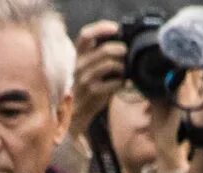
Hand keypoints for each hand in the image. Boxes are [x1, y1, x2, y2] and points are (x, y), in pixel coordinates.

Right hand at [65, 18, 126, 141]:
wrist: (76, 113)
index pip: (86, 35)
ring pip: (111, 64)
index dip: (101, 28)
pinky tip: (122, 84)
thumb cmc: (86, 87)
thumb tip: (122, 44)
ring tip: (124, 71)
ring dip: (123, 66)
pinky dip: (123, 82)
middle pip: (105, 50)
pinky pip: (116, 82)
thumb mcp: (87, 67)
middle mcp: (79, 65)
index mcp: (78, 56)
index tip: (115, 28)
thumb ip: (99, 54)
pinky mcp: (94, 92)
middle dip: (121, 50)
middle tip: (126, 54)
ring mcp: (86, 79)